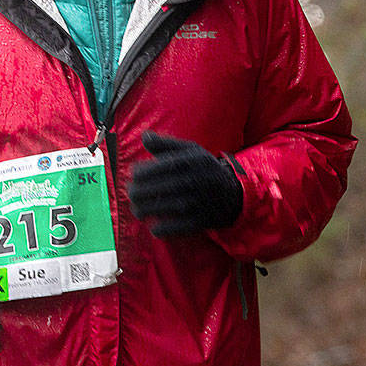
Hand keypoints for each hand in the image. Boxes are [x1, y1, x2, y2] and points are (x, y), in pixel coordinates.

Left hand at [128, 131, 242, 236]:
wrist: (233, 194)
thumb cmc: (203, 169)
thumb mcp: (190, 150)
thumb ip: (165, 144)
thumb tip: (144, 135)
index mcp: (190, 161)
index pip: (157, 167)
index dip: (140, 173)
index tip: (134, 176)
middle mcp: (194, 181)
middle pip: (157, 188)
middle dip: (137, 192)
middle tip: (131, 194)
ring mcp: (198, 202)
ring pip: (163, 208)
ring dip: (144, 211)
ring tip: (137, 210)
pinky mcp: (201, 221)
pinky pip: (176, 228)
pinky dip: (161, 229)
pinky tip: (154, 227)